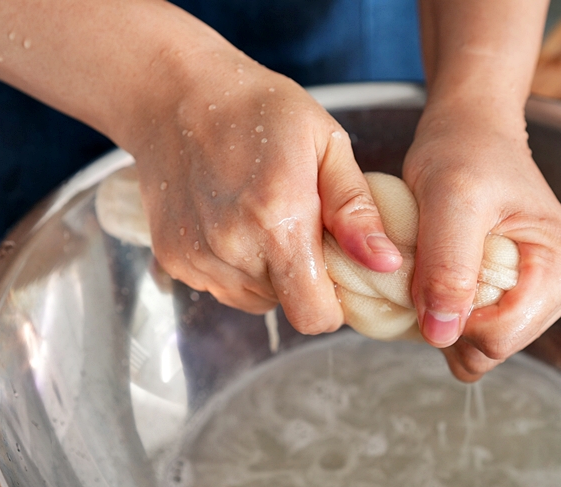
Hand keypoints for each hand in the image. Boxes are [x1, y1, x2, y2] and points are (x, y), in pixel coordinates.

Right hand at [126, 44, 401, 333]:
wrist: (177, 95)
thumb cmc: (259, 110)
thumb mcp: (327, 144)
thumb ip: (356, 210)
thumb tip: (386, 263)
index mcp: (279, 223)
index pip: (315, 316)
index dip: (335, 303)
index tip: (337, 269)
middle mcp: (234, 250)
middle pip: (288, 308)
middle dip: (305, 282)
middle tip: (302, 231)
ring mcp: (199, 259)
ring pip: (255, 301)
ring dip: (270, 276)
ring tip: (266, 222)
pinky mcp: (174, 260)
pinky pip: (222, 287)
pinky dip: (236, 267)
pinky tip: (234, 222)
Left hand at [404, 98, 560, 380]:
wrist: (470, 132)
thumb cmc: (463, 152)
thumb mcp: (448, 198)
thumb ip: (447, 266)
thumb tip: (442, 335)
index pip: (501, 337)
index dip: (453, 317)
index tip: (432, 272)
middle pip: (495, 348)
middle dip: (451, 318)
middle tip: (433, 262)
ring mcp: (547, 296)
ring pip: (483, 346)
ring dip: (448, 314)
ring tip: (440, 262)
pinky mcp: (523, 299)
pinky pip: (478, 334)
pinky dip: (451, 312)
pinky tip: (445, 274)